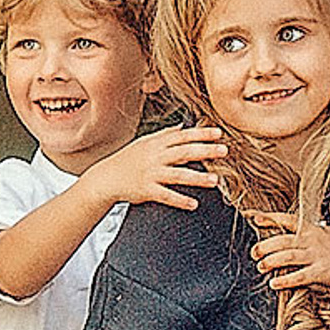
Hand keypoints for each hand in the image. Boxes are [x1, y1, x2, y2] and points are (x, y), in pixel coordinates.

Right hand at [87, 124, 224, 210]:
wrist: (106, 178)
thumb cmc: (127, 159)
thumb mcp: (144, 142)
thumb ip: (164, 135)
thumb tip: (182, 126)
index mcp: (156, 144)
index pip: (182, 136)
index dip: (200, 134)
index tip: (218, 133)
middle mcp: (155, 157)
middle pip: (184, 152)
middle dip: (205, 151)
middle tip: (224, 151)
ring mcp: (151, 174)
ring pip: (178, 175)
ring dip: (197, 177)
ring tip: (215, 180)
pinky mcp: (146, 190)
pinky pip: (166, 195)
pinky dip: (180, 200)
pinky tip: (193, 204)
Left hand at [249, 205, 329, 298]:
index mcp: (315, 229)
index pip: (288, 220)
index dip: (270, 218)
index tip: (254, 218)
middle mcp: (313, 241)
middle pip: (282, 240)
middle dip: (265, 245)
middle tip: (254, 252)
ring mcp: (317, 256)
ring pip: (287, 256)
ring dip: (270, 262)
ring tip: (261, 266)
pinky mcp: (321, 272)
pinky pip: (299, 276)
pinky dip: (285, 280)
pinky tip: (274, 283)